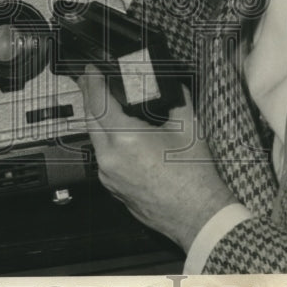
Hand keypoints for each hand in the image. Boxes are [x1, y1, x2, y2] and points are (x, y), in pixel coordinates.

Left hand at [77, 66, 235, 251]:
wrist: (198, 215)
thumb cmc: (195, 175)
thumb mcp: (189, 127)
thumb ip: (177, 100)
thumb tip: (172, 87)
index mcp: (126, 138)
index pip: (99, 102)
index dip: (93, 82)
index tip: (90, 71)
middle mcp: (110, 157)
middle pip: (90, 120)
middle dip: (89, 97)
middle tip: (89, 80)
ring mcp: (109, 175)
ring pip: (94, 140)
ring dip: (96, 120)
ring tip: (102, 104)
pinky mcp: (113, 188)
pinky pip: (103, 158)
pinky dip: (105, 141)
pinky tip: (115, 134)